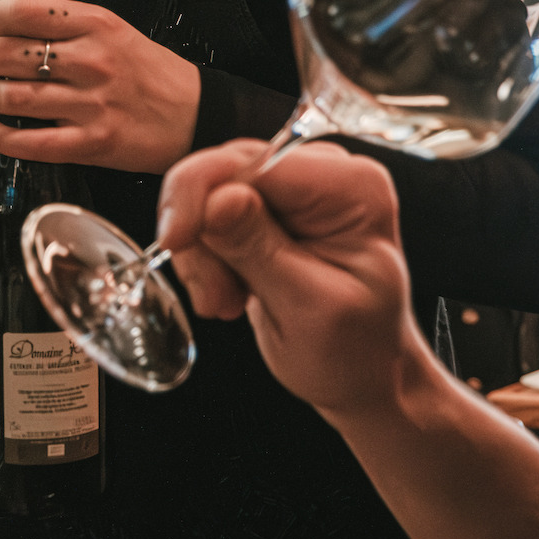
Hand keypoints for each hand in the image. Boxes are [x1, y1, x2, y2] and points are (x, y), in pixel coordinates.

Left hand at [0, 0, 200, 173]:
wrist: (197, 115)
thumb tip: (12, 25)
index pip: (25, 11)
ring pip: (13, 97)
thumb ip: (69, 26)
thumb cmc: (152, 73)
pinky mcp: (92, 143)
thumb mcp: (116, 31)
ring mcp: (91, 104)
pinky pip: (30, 143)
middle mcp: (92, 61)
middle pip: (9, 54)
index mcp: (96, 25)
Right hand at [155, 140, 428, 423]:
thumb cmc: (355, 351)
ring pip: (207, 192)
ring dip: (203, 253)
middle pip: (224, 170)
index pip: (256, 162)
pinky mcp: (268, 207)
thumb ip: (260, 250)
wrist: (361, 376)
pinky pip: (208, 213)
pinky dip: (206, 256)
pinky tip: (229, 292)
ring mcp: (294, 189)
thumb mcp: (309, 309)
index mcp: (352, 188)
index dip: (202, 194)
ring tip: (226, 302)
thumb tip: (217, 199)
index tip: (176, 242)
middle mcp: (324, 174)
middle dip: (203, 235)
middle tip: (214, 296)